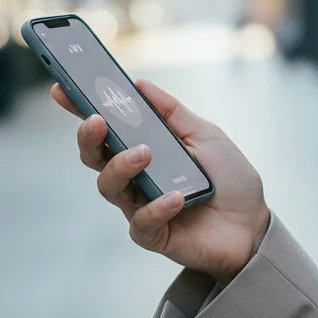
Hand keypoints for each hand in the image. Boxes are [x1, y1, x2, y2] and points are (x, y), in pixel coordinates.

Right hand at [50, 77, 270, 285]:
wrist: (255, 228)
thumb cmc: (231, 180)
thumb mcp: (206, 135)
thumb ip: (173, 112)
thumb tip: (139, 83)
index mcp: (144, 148)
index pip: (105, 128)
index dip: (80, 109)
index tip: (62, 88)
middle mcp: (135, 177)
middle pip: (94, 157)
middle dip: (88, 137)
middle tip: (97, 121)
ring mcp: (140, 205)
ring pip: (108, 187)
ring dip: (121, 166)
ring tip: (144, 154)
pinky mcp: (153, 234)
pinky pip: (140, 222)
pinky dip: (157, 207)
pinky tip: (176, 197)